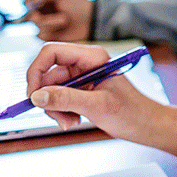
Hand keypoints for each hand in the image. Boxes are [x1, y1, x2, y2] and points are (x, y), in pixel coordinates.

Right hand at [24, 0, 93, 41]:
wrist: (91, 20)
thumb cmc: (78, 4)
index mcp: (44, 1)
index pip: (27, 2)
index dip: (28, 4)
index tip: (32, 4)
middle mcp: (43, 13)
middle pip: (28, 17)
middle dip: (38, 17)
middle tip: (45, 16)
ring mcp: (46, 25)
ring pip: (37, 26)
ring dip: (50, 22)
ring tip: (64, 19)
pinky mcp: (50, 36)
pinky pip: (42, 35)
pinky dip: (52, 30)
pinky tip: (63, 26)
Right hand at [26, 42, 157, 141]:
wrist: (144, 123)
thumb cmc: (130, 111)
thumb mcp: (96, 106)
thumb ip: (66, 99)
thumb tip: (37, 96)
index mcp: (93, 57)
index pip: (51, 52)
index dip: (36, 71)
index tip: (33, 96)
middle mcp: (85, 63)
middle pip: (47, 74)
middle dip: (47, 98)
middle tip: (58, 117)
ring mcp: (81, 77)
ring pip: (50, 90)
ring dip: (54, 109)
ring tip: (71, 122)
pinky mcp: (79, 90)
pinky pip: (57, 98)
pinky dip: (60, 112)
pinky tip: (74, 121)